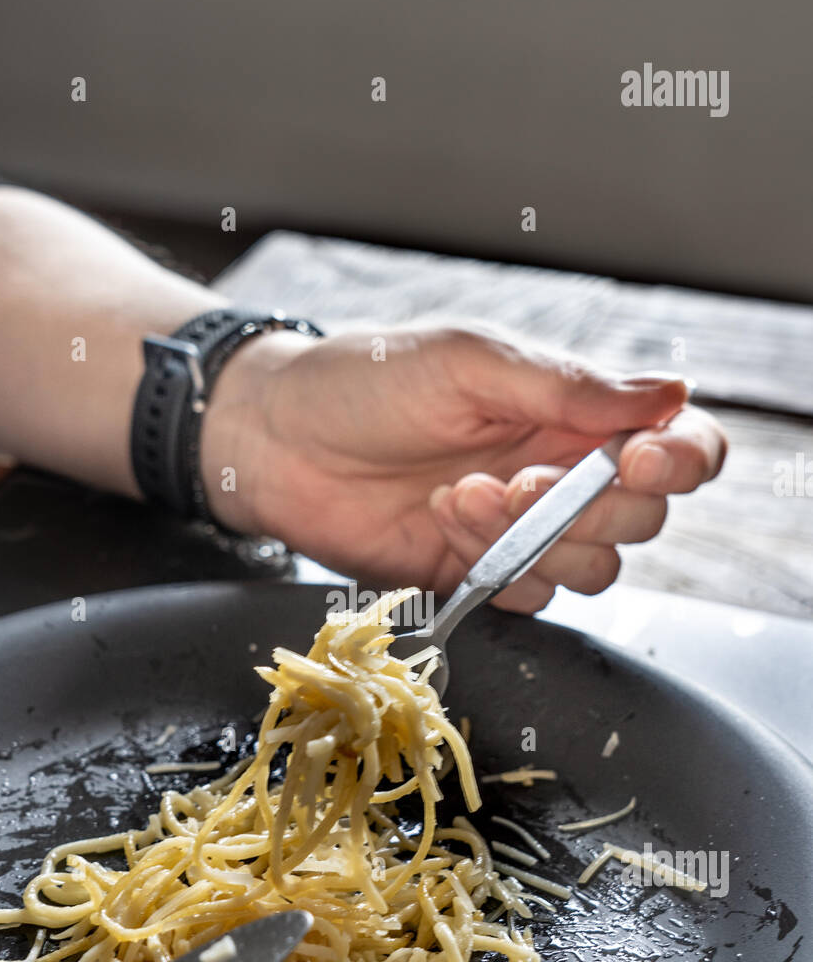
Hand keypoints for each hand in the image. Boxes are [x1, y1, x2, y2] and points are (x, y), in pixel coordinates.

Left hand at [203, 324, 726, 611]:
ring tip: (461, 496)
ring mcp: (523, 531)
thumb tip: (670, 392)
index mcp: (573, 410)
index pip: (678, 443)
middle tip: (518, 481)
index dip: (682, 460)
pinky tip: (443, 524)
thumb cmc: (366, 380)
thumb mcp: (469, 363)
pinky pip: (533, 598)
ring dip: (537, 540)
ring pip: (595, 569)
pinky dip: (498, 569)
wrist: (279, 442)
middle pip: (643, 518)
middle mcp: (562, 472)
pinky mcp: (481, 576)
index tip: (639, 459)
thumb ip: (568, 386)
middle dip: (589, 508)